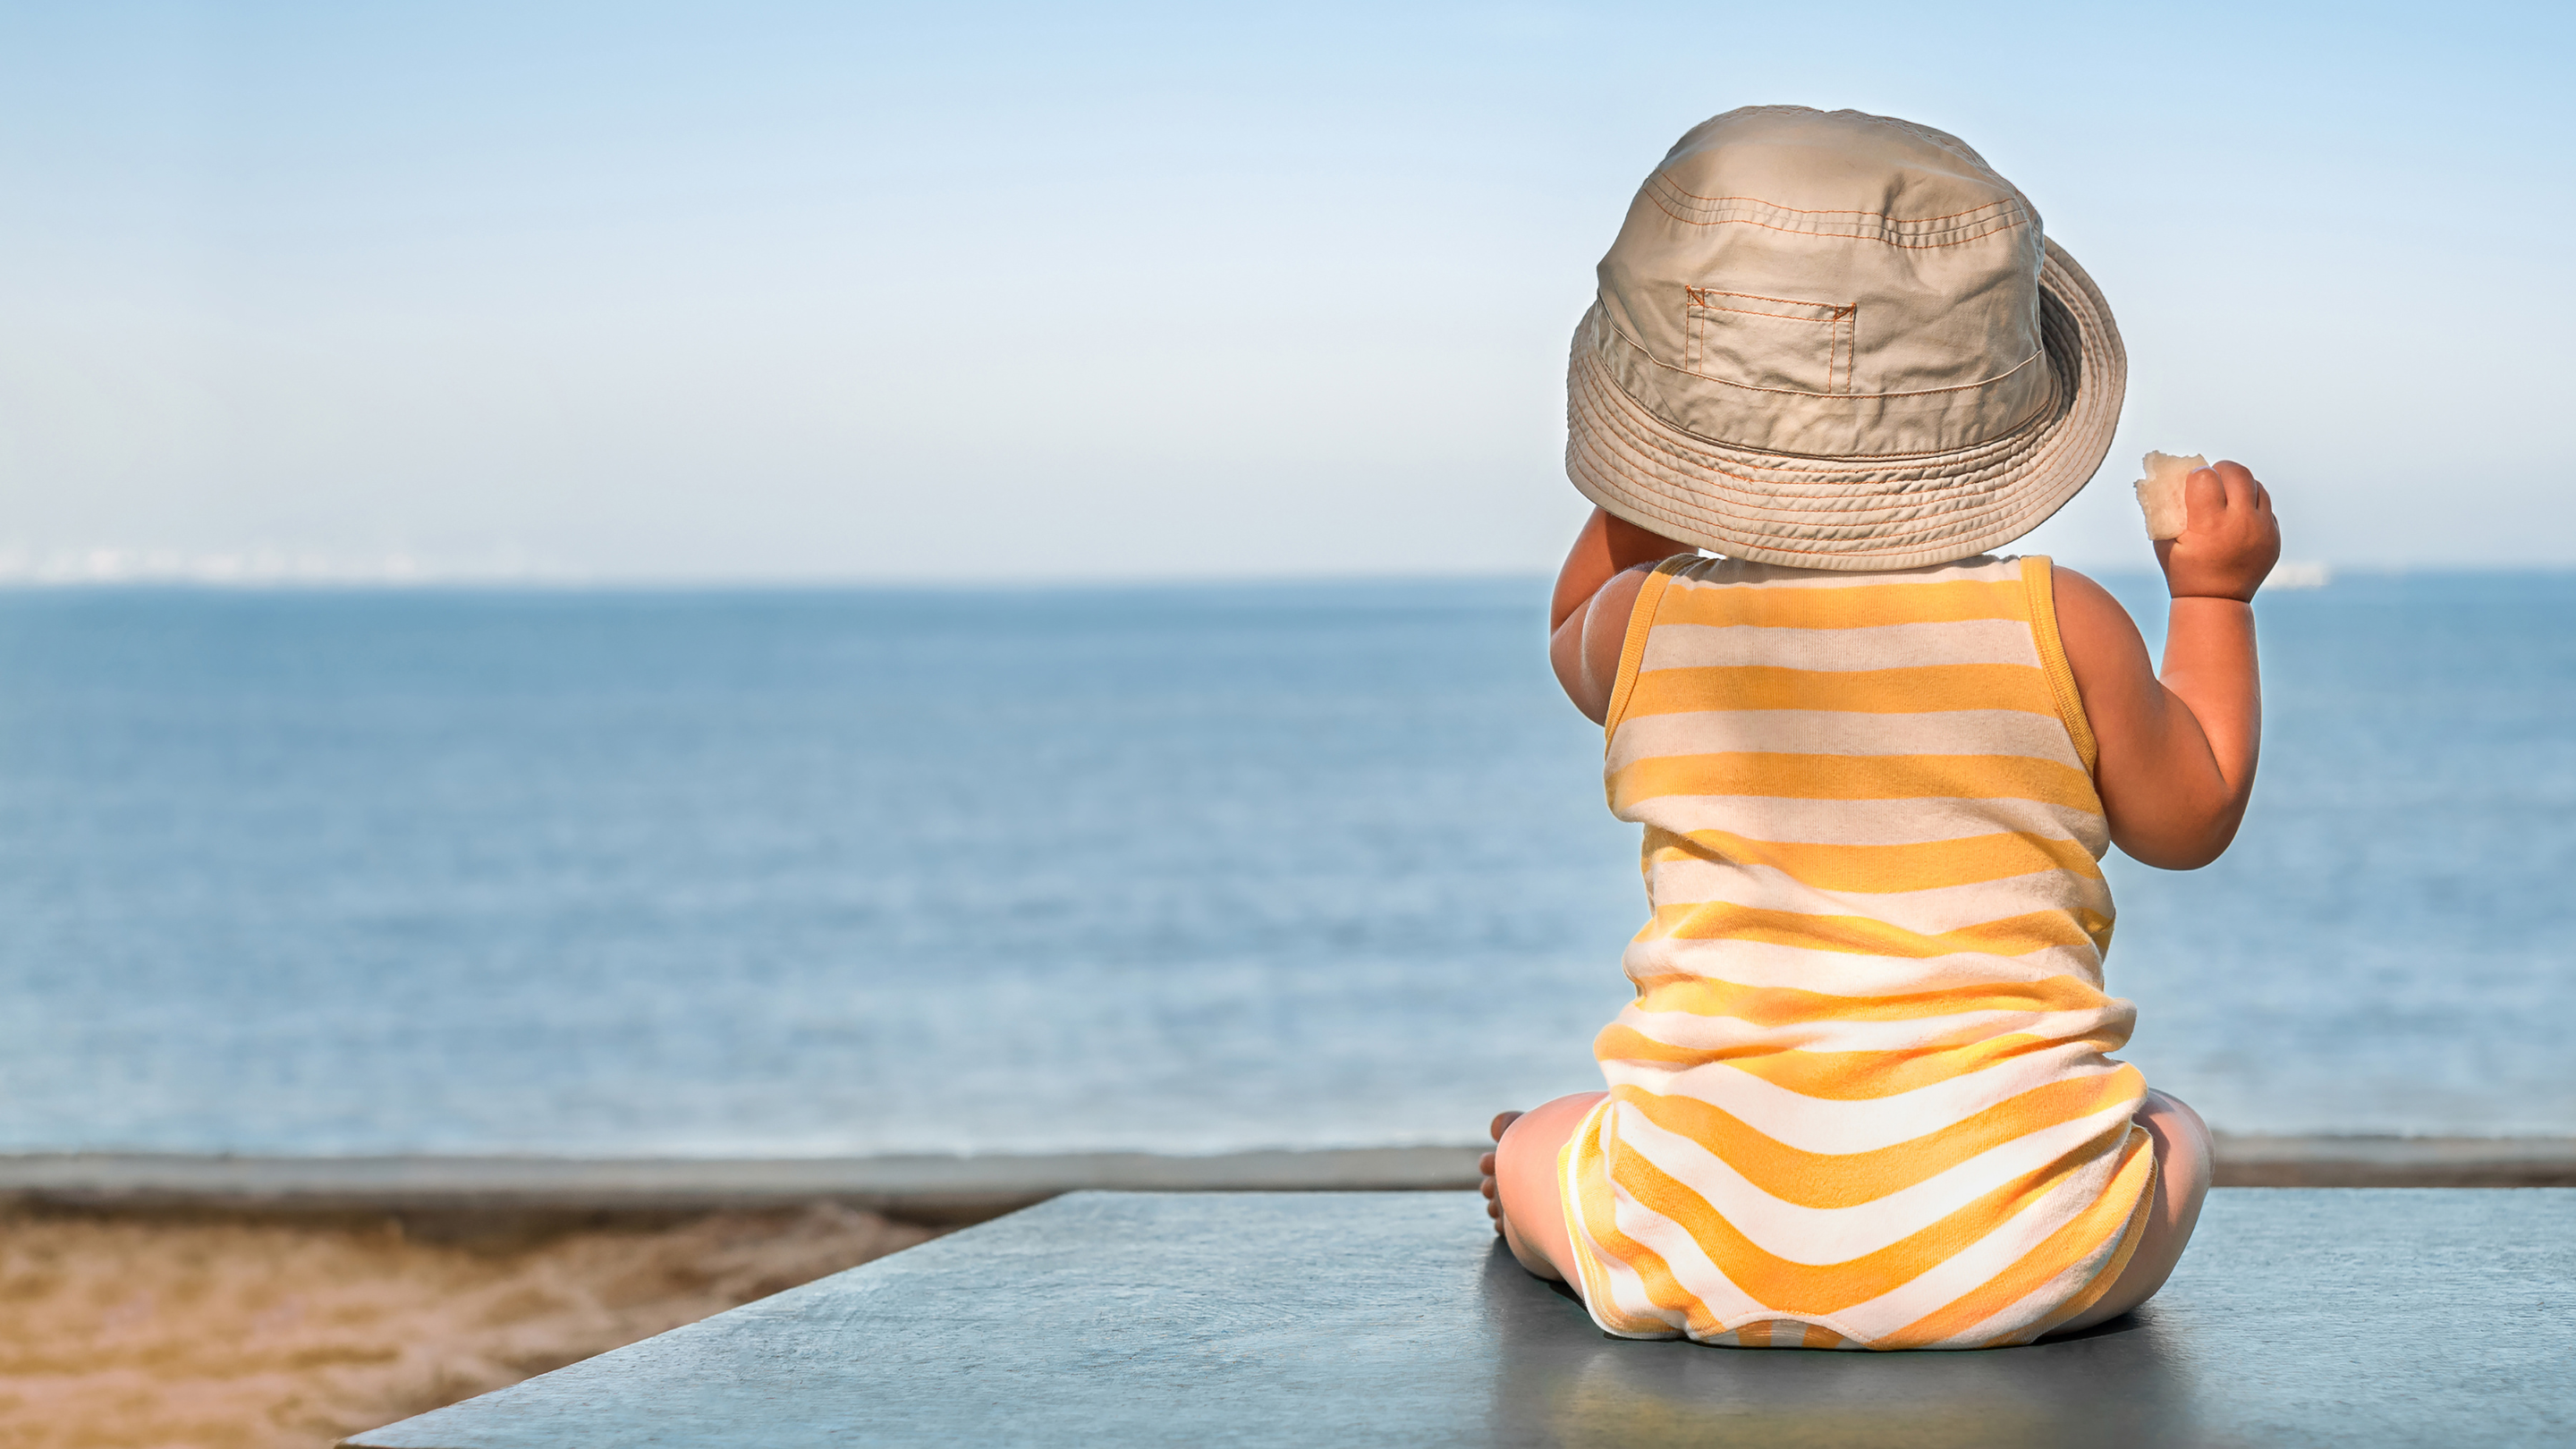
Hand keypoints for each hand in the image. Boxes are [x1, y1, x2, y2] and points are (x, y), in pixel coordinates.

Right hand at [2154, 461, 2280, 601]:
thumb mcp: (2164, 539)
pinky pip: (2267, 507)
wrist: (2217, 601)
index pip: (2206, 476)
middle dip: (2222, 470)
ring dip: (2240, 485)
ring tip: (2227, 495)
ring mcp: (2262, 531)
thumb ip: (2166, 507)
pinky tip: (2238, 516)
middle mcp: (2241, 524)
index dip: (2197, 475)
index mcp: (2209, 524)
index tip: (2193, 483)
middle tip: (2213, 477)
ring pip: (2257, 486)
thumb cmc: (2183, 568)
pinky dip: (2252, 505)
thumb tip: (2169, 477)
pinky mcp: (2274, 538)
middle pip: (2238, 473)